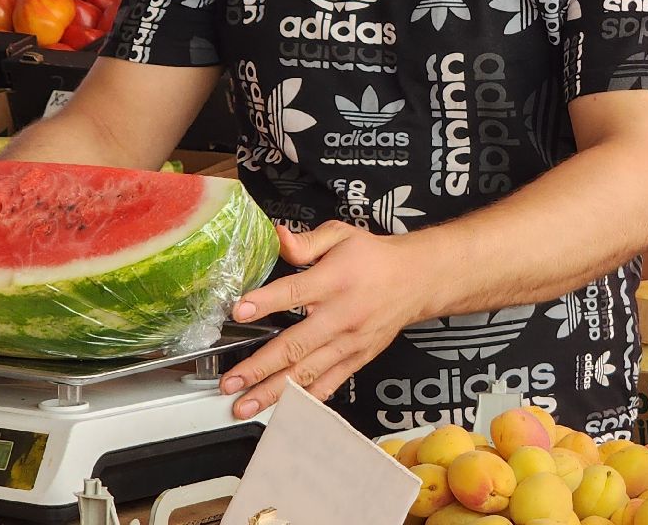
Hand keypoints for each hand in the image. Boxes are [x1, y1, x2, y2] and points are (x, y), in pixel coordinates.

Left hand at [219, 222, 430, 418]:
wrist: (416, 280)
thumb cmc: (373, 258)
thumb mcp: (340, 236)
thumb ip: (306, 242)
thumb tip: (275, 237)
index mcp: (335, 280)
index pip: (294, 292)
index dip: (266, 302)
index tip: (239, 311)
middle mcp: (342, 316)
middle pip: (296, 345)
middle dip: (260, 366)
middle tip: (230, 382)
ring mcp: (350, 342)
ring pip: (308, 372)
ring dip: (274, 391)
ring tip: (246, 405)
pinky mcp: (358, 359)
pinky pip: (330, 383)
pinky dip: (307, 399)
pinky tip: (285, 411)